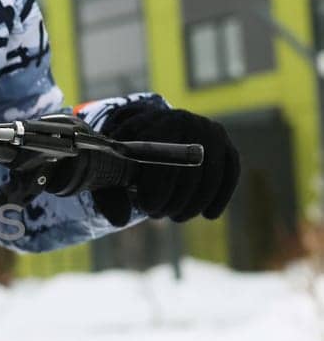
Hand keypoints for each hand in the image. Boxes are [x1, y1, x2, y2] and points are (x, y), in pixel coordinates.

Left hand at [94, 101, 239, 225]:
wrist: (151, 131)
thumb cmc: (128, 155)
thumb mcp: (112, 168)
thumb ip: (109, 193)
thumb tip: (119, 220)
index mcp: (158, 121)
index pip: (164, 156)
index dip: (157, 187)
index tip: (146, 207)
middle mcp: (189, 121)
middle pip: (189, 168)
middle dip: (174, 199)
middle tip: (157, 215)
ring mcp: (212, 132)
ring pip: (212, 174)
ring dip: (194, 203)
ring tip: (176, 217)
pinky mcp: (226, 146)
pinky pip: (231, 173)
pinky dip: (221, 196)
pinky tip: (209, 216)